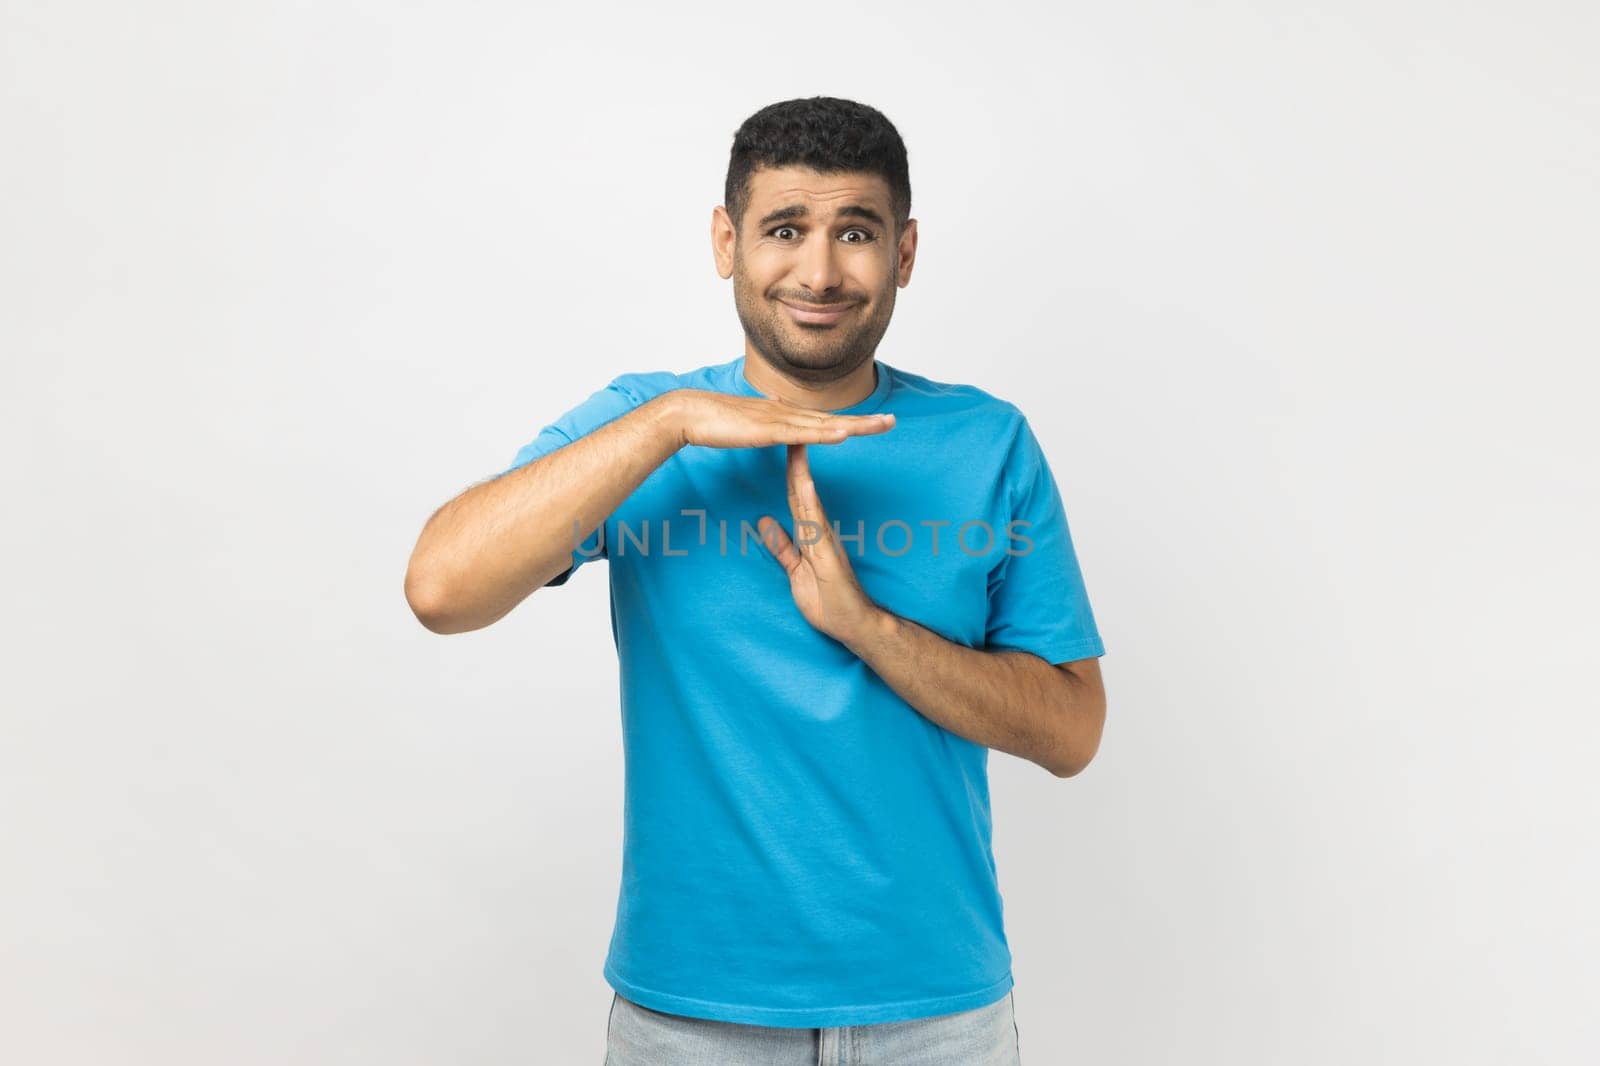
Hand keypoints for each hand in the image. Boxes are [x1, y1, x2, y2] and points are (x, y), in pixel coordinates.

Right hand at [668, 389, 894, 448]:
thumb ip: (763, 414)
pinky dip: (824, 433)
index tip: (873, 423)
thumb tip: (775, 400)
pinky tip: (844, 434)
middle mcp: (786, 413)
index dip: (850, 421)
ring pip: (824, 424)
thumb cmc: (713, 419)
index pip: (823, 419)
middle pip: (833, 419)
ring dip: (854, 425)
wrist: (690, 412)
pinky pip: (801, 434)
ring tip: (880, 426)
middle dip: (865, 422)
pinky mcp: (767, 430)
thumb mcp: (747, 420)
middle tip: (893, 422)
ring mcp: (778, 420)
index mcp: (783, 415)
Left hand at [758, 443, 884, 646]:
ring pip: (808, 499)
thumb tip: (765, 522)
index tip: (777, 443)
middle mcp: (819, 530)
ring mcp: (825, 540)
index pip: (794, 495)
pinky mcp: (829, 553)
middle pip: (800, 489)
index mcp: (810, 534)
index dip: (785, 470)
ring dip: (800, 471)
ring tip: (795, 443)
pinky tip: (803, 483)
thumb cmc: (829, 602)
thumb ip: (783, 547)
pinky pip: (815, 523)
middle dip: (793, 458)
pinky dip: (809, 501)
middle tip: (787, 427)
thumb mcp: (796, 572)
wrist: (856, 625)